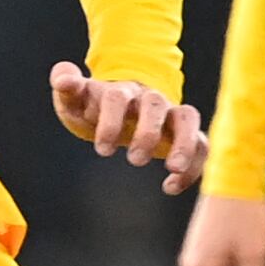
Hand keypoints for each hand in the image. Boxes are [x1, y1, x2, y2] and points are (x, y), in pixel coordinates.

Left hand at [52, 64, 206, 191]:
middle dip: (147, 132)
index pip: (116, 98)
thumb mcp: (75, 99)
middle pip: (155, 104)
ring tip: (173, 169)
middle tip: (135, 160)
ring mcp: (169, 115)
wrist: (117, 110)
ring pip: (187, 118)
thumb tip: (63, 78)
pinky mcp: (183, 134)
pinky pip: (201, 143)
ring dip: (184, 143)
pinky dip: (194, 165)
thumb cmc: (93, 107)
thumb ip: (67, 86)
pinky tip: (171, 187)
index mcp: (119, 91)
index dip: (110, 121)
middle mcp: (148, 99)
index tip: (102, 151)